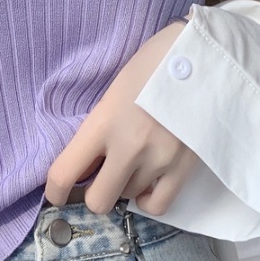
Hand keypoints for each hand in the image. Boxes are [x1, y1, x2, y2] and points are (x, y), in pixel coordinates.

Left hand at [43, 20, 199, 216]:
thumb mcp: (114, 92)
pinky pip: (159, 204)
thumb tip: (86, 164)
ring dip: (126, 186)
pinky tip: (149, 182)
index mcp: (103, 122)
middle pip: (98, 200)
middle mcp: (128, 147)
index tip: (56, 193)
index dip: (54, 192)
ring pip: (129, 198)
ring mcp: (158, 160)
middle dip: (94, 193)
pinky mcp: (184, 167)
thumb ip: (99, 129)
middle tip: (99, 179)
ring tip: (134, 163)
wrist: (205, 56)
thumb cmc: (154, 64)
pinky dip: (149, 198)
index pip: (63, 174)